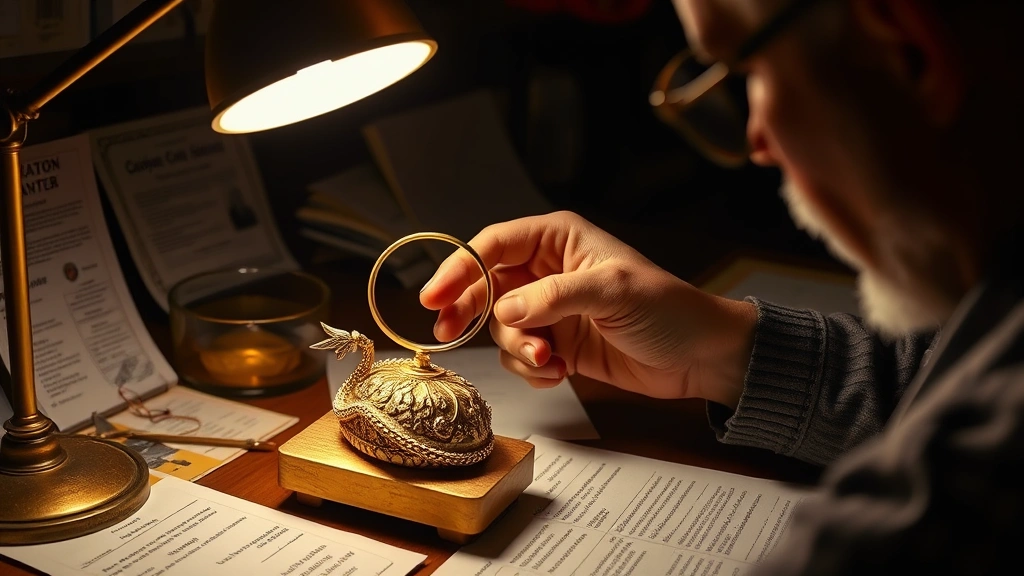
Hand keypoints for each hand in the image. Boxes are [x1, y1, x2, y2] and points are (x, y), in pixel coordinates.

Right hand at [419, 211, 755, 406]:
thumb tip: (505, 310)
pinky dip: (532, 370)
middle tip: (452, 333)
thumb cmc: (668, 309)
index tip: (435, 297)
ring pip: (501, 328)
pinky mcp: (558, 344)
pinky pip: (521, 356)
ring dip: (517, 350)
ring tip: (549, 360)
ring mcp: (550, 310)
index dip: (458, 269)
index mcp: (558, 239)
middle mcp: (548, 271)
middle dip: (472, 313)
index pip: (493, 245)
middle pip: (485, 286)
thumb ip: (553, 296)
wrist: (699, 356)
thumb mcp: (611, 291)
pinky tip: (559, 373)